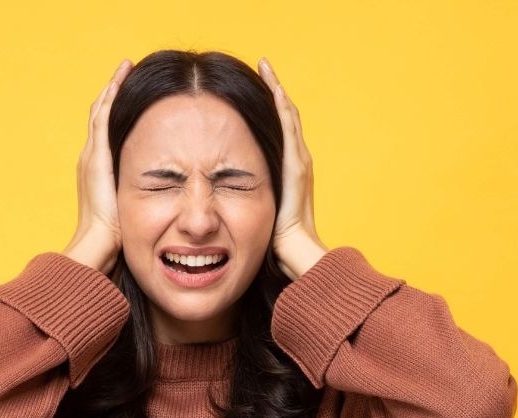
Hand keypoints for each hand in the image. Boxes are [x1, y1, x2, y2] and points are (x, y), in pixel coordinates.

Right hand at [62, 58, 132, 275]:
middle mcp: (90, 158)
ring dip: (113, 88)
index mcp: (97, 171)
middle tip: (127, 70)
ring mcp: (91, 155)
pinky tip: (122, 78)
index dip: (116, 112)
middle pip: (101, 115)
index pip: (107, 133)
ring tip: (126, 67)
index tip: (130, 95)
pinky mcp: (97, 155)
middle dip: (113, 93)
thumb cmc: (115, 239)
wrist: (97, 244)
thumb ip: (143, 199)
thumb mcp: (130, 212)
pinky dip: (112, 95)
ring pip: (101, 110)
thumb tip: (169, 199)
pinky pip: (104, 115)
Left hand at [257, 57, 328, 279]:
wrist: (294, 252)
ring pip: (288, 116)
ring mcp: (299, 161)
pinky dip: (282, 108)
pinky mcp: (297, 166)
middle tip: (262, 65)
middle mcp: (297, 160)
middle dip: (273, 90)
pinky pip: (289, 129)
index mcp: (288, 170)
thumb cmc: (273, 240)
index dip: (269, 107)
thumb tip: (218, 192)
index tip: (255, 87)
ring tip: (266, 67)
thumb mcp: (254, 210)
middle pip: (285, 116)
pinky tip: (275, 89)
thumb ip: (243, 196)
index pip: (278, 129)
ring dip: (277, 90)